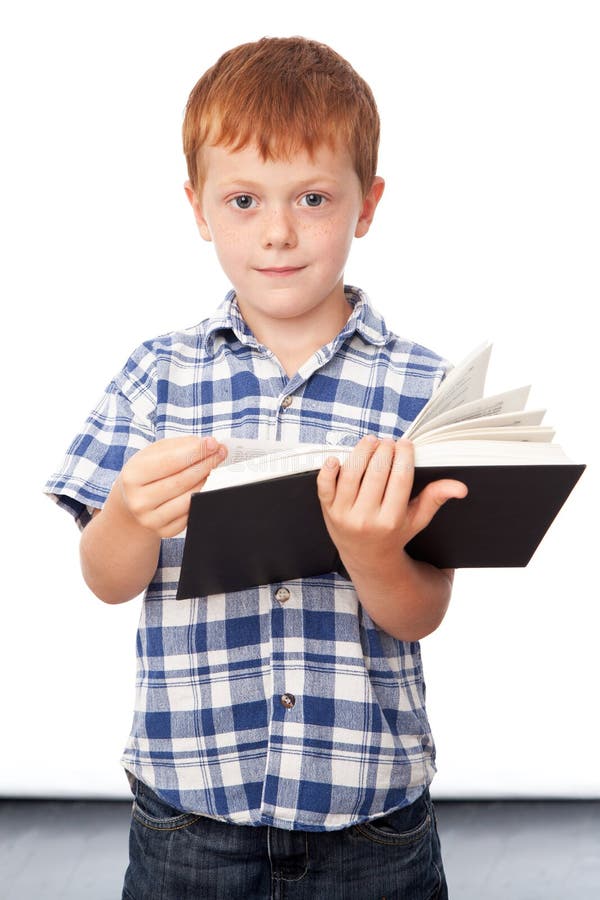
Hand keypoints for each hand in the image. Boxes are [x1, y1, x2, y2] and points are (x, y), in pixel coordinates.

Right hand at [115, 436, 226, 537]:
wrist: (131, 502)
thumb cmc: (147, 472)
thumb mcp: (154, 453)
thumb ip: (181, 446)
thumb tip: (210, 444)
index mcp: (132, 476)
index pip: (170, 461)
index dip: (195, 451)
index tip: (214, 443)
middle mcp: (139, 500)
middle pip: (183, 480)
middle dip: (206, 464)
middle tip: (221, 453)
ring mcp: (151, 519)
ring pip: (190, 498)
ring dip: (206, 481)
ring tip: (211, 468)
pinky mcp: (164, 531)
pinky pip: (191, 513)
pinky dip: (201, 498)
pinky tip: (203, 486)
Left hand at [316, 436, 467, 575]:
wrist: (366, 558)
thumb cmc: (394, 533)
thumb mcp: (417, 519)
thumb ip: (435, 499)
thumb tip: (460, 487)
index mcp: (391, 520)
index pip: (399, 478)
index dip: (404, 455)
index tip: (406, 443)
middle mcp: (366, 518)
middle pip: (377, 472)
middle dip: (385, 450)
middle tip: (389, 442)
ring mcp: (344, 514)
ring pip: (352, 472)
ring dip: (362, 451)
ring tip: (372, 441)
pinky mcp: (328, 510)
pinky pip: (324, 485)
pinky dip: (328, 469)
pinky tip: (338, 458)